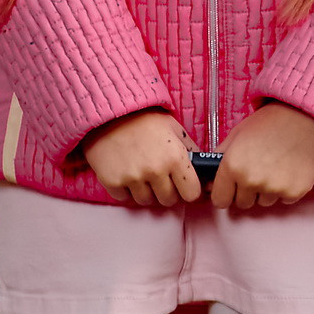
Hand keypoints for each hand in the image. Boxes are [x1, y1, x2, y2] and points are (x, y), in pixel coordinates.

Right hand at [86, 109, 200, 209]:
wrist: (110, 113)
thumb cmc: (144, 119)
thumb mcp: (175, 129)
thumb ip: (190, 150)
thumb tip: (202, 168)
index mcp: (175, 158)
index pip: (191, 194)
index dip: (189, 190)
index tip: (184, 186)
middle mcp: (155, 171)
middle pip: (168, 200)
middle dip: (167, 191)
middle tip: (161, 178)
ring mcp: (132, 178)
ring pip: (146, 201)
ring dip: (146, 192)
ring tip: (142, 173)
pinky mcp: (112, 182)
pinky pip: (124, 198)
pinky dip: (125, 190)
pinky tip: (126, 173)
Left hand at [213, 101, 313, 213]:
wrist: (305, 115)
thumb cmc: (271, 122)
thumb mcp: (237, 135)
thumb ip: (219, 158)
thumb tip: (209, 181)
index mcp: (233, 166)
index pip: (220, 200)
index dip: (225, 193)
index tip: (231, 189)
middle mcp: (251, 180)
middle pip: (243, 203)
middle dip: (247, 191)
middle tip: (258, 171)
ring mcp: (274, 187)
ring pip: (264, 202)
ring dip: (267, 190)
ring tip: (276, 167)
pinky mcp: (295, 191)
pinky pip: (284, 200)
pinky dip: (286, 189)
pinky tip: (289, 169)